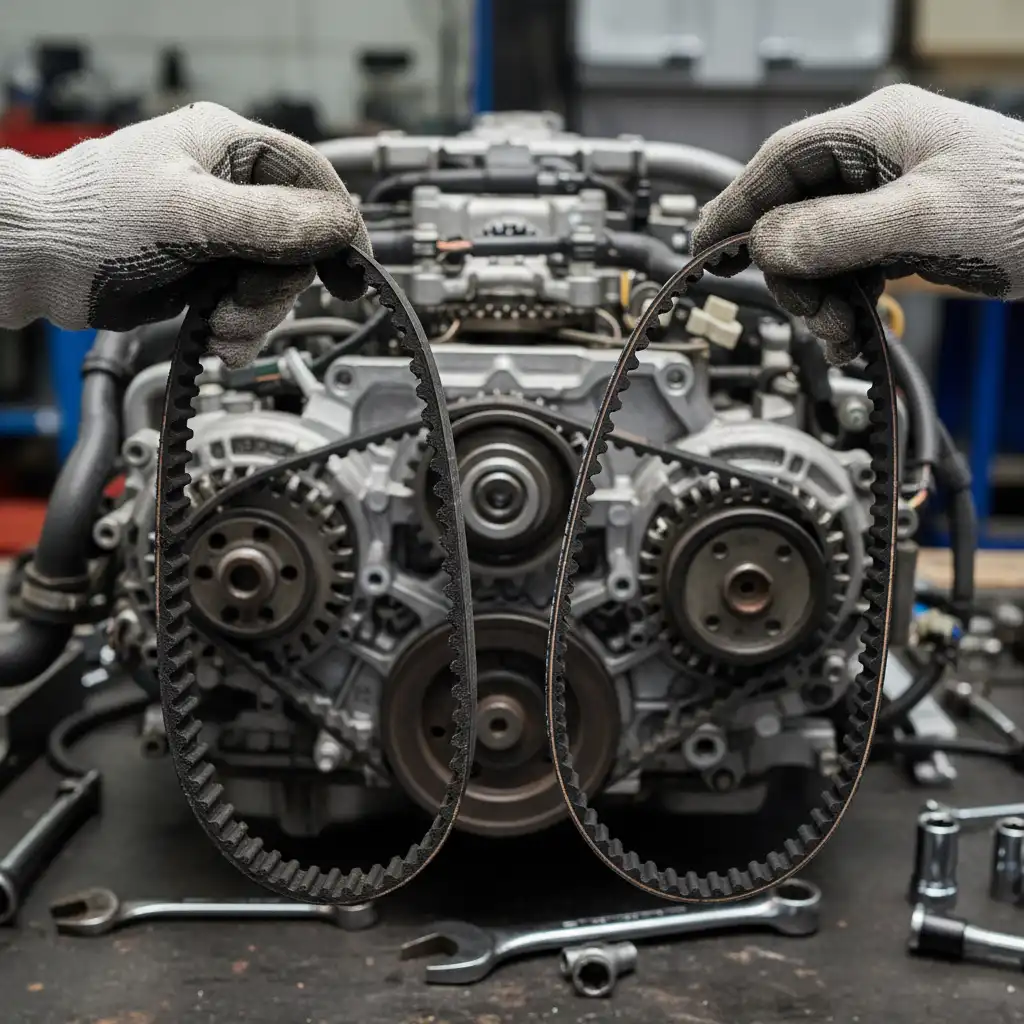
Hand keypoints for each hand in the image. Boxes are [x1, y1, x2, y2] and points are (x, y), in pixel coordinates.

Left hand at [5, 102, 368, 366]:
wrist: (40, 263)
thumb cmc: (95, 218)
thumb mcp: (191, 215)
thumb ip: (270, 222)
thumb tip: (338, 225)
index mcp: (229, 146)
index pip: (313, 179)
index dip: (339, 226)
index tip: (352, 272)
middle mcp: (232, 188)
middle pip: (300, 245)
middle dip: (276, 288)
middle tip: (243, 305)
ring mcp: (223, 233)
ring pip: (278, 283)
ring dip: (255, 316)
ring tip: (219, 327)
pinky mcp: (210, 273)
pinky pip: (252, 305)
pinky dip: (241, 331)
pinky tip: (216, 339)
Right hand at [691, 84, 1023, 361]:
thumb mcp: (925, 218)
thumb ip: (837, 232)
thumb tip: (766, 245)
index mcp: (877, 131)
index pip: (779, 160)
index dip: (735, 204)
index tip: (702, 246)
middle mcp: (873, 160)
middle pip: (791, 216)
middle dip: (792, 274)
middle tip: (812, 313)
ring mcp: (883, 197)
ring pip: (812, 249)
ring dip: (817, 298)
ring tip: (842, 332)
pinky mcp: (895, 232)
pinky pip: (842, 268)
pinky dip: (840, 303)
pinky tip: (853, 330)